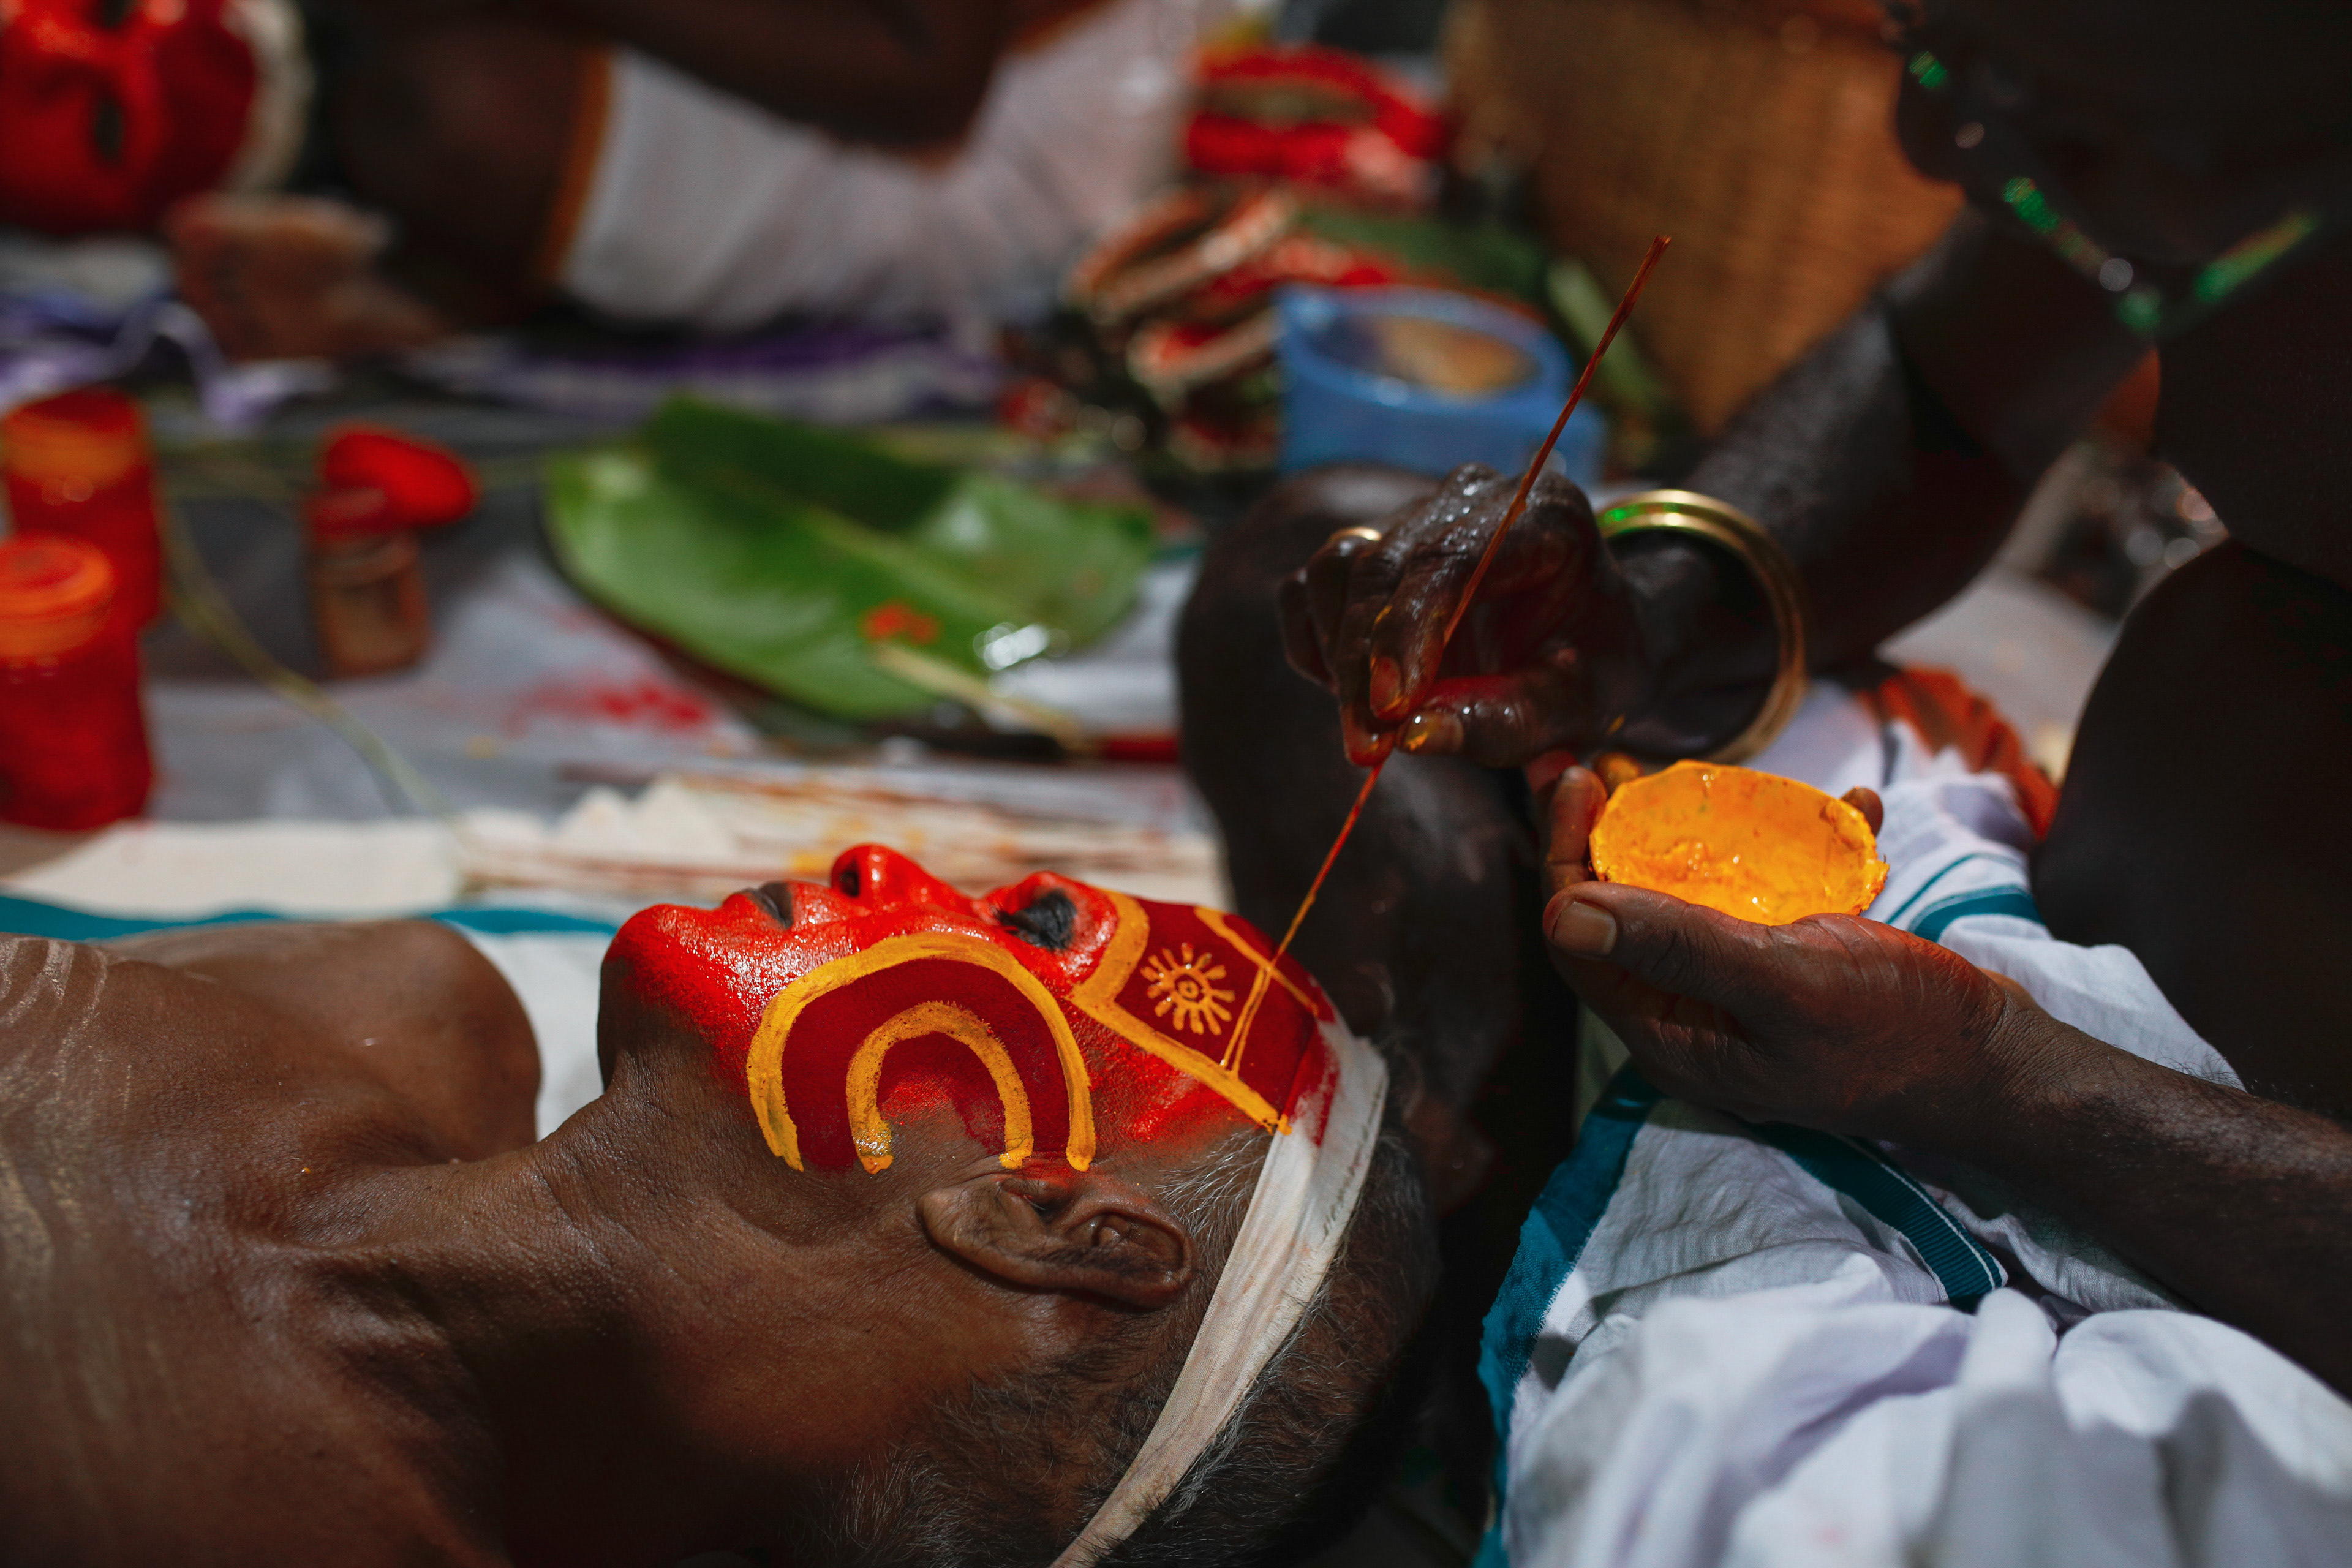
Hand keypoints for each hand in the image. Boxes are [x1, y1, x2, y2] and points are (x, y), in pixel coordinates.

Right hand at [1276, 464, 1650, 766]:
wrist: (1587, 637)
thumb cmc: (1592, 668)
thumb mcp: (1576, 706)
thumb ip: (1506, 720)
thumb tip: (1412, 736)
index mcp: (1542, 513)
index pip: (1453, 558)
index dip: (1409, 630)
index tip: (1390, 707)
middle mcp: (1472, 496)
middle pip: (1385, 563)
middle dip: (1364, 662)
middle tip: (1366, 747)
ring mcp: (1415, 513)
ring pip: (1338, 567)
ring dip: (1338, 654)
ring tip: (1367, 730)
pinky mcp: (1371, 545)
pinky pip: (1312, 588)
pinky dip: (1317, 644)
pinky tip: (1352, 694)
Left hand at [1533, 765, 2053, 1146]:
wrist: (2001, 1065)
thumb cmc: (1899, 1033)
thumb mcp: (1785, 982)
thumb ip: (1677, 947)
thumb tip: (1561, 914)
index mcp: (1671, 1032)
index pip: (1581, 938)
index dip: (1565, 855)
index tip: (1575, 778)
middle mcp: (1695, 1014)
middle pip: (1625, 910)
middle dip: (1615, 832)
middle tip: (1614, 760)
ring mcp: (1746, 992)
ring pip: (1696, 898)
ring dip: (1702, 833)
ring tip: (1703, 774)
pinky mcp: (1800, 970)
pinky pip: (1777, 899)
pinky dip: (1801, 849)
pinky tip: (1848, 809)